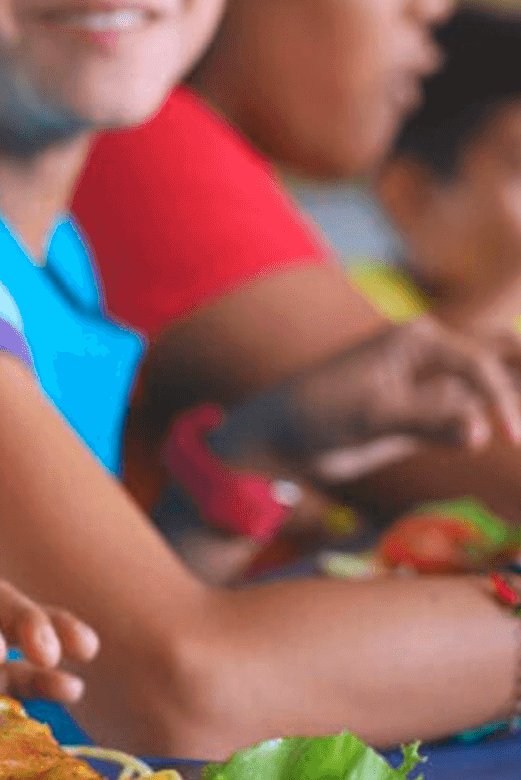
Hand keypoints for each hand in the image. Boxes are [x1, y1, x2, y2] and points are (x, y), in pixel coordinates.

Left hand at [218, 316, 520, 485]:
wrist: (281, 437)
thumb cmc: (317, 416)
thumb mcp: (369, 418)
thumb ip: (424, 422)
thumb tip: (480, 433)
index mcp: (419, 339)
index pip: (480, 364)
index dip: (503, 400)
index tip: (510, 439)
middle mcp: (435, 354)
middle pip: (504, 351)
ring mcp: (435, 384)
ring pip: (497, 378)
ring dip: (518, 389)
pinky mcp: (431, 413)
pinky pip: (478, 408)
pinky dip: (503, 412)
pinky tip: (517, 433)